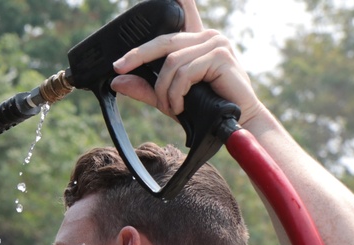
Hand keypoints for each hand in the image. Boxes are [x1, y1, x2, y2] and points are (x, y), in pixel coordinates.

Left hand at [110, 0, 262, 125]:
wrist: (236, 123)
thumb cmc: (205, 109)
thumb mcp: (168, 96)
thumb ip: (145, 88)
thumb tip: (117, 81)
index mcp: (196, 40)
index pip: (184, 11)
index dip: (177, 0)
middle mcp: (207, 36)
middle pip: (164, 41)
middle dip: (138, 56)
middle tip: (120, 68)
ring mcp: (216, 43)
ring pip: (172, 61)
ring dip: (164, 90)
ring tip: (168, 107)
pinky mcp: (221, 56)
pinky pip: (186, 72)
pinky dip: (177, 92)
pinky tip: (179, 107)